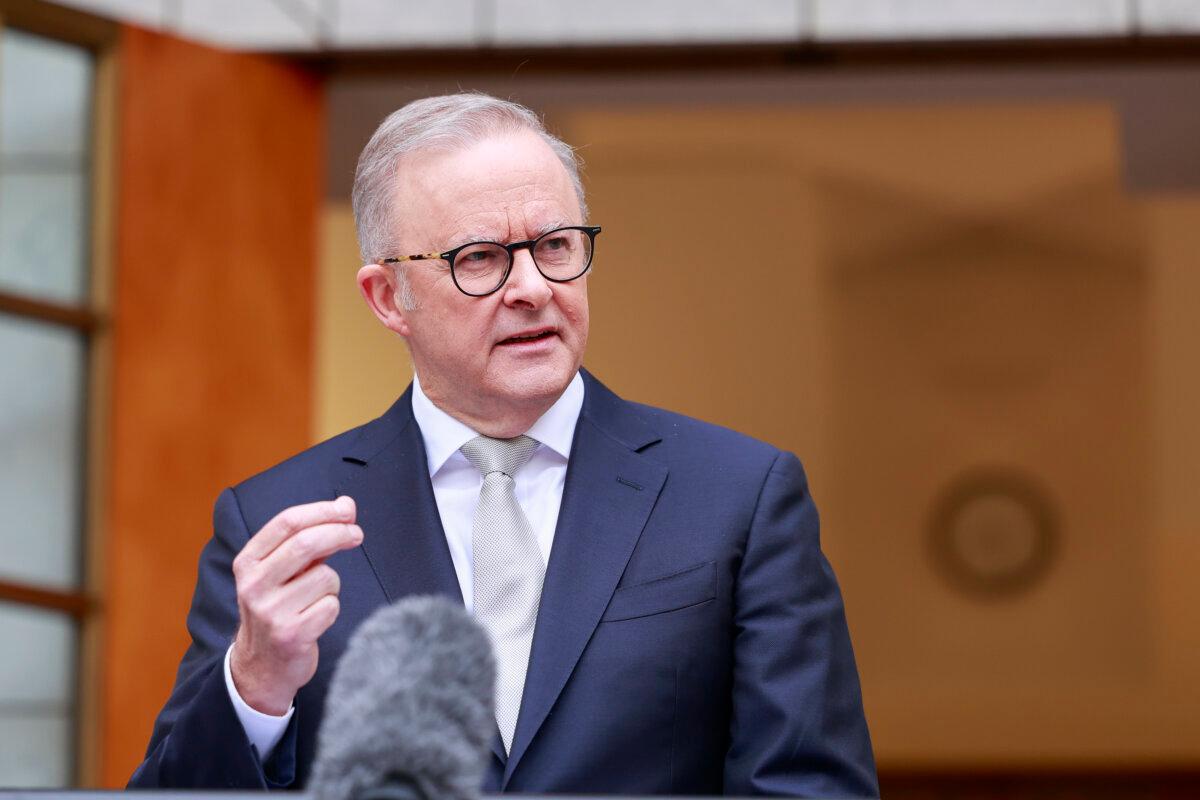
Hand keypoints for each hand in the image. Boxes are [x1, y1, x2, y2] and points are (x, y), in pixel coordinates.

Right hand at [229, 496, 361, 714]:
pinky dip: (331, 607)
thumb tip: (346, 505)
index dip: (322, 511)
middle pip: (306, 544)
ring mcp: (270, 612)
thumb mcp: (281, 571)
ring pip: (325, 577)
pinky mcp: (291, 635)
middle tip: (357, 534)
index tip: (347, 511)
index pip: (287, 522)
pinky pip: (331, 606)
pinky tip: (315, 619)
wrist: (260, 666)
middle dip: (339, 533)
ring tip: (316, 598)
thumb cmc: (278, 607)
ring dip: (333, 583)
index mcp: (248, 562)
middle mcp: (253, 585)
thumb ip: (311, 538)